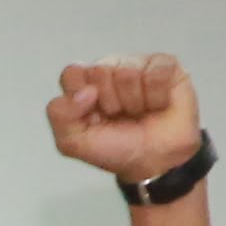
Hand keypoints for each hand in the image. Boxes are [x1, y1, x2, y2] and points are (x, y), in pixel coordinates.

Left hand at [47, 55, 203, 181]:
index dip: (82, 97)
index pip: (73, 72)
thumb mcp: (73, 142)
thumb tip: (86, 90)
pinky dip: (157, 97)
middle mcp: (109, 68)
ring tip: (139, 112)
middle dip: (111, 102)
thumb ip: (60, 115)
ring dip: (134, 102)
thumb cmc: (116, 148)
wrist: (153, 162)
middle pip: (100, 71)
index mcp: (83, 83)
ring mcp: (137, 63)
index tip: (93, 116)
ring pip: (128, 72)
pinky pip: (156, 73)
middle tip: (120, 116)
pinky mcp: (165, 66)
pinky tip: (157, 105)